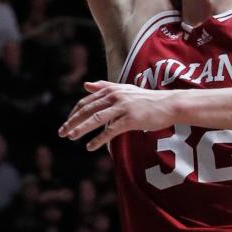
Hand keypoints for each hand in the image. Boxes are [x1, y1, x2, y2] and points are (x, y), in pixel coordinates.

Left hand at [59, 80, 173, 149]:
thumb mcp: (124, 90)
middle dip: (72, 121)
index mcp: (111, 90)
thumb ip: (104, 86)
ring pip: (96, 119)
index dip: (74, 113)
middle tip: (62, 132)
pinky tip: (90, 147)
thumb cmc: (147, 99)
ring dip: (81, 129)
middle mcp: (115, 96)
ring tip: (71, 137)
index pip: (86, 102)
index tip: (66, 123)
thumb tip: (85, 84)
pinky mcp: (131, 119)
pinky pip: (110, 130)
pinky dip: (99, 139)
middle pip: (87, 110)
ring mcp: (123, 107)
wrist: (169, 104)